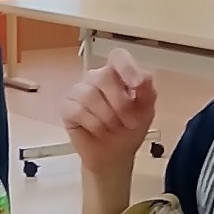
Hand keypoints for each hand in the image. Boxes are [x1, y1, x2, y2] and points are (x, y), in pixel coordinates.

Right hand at [62, 48, 157, 178]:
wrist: (114, 156)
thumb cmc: (129, 130)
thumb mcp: (146, 111)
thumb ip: (147, 91)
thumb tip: (141, 79)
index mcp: (118, 74)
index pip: (118, 57)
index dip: (127, 67)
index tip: (136, 85)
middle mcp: (97, 78)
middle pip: (105, 76)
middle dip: (121, 103)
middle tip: (129, 122)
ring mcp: (79, 91)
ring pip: (90, 94)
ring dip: (107, 117)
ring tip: (113, 129)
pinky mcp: (67, 106)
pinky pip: (77, 110)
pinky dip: (93, 124)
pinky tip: (99, 131)